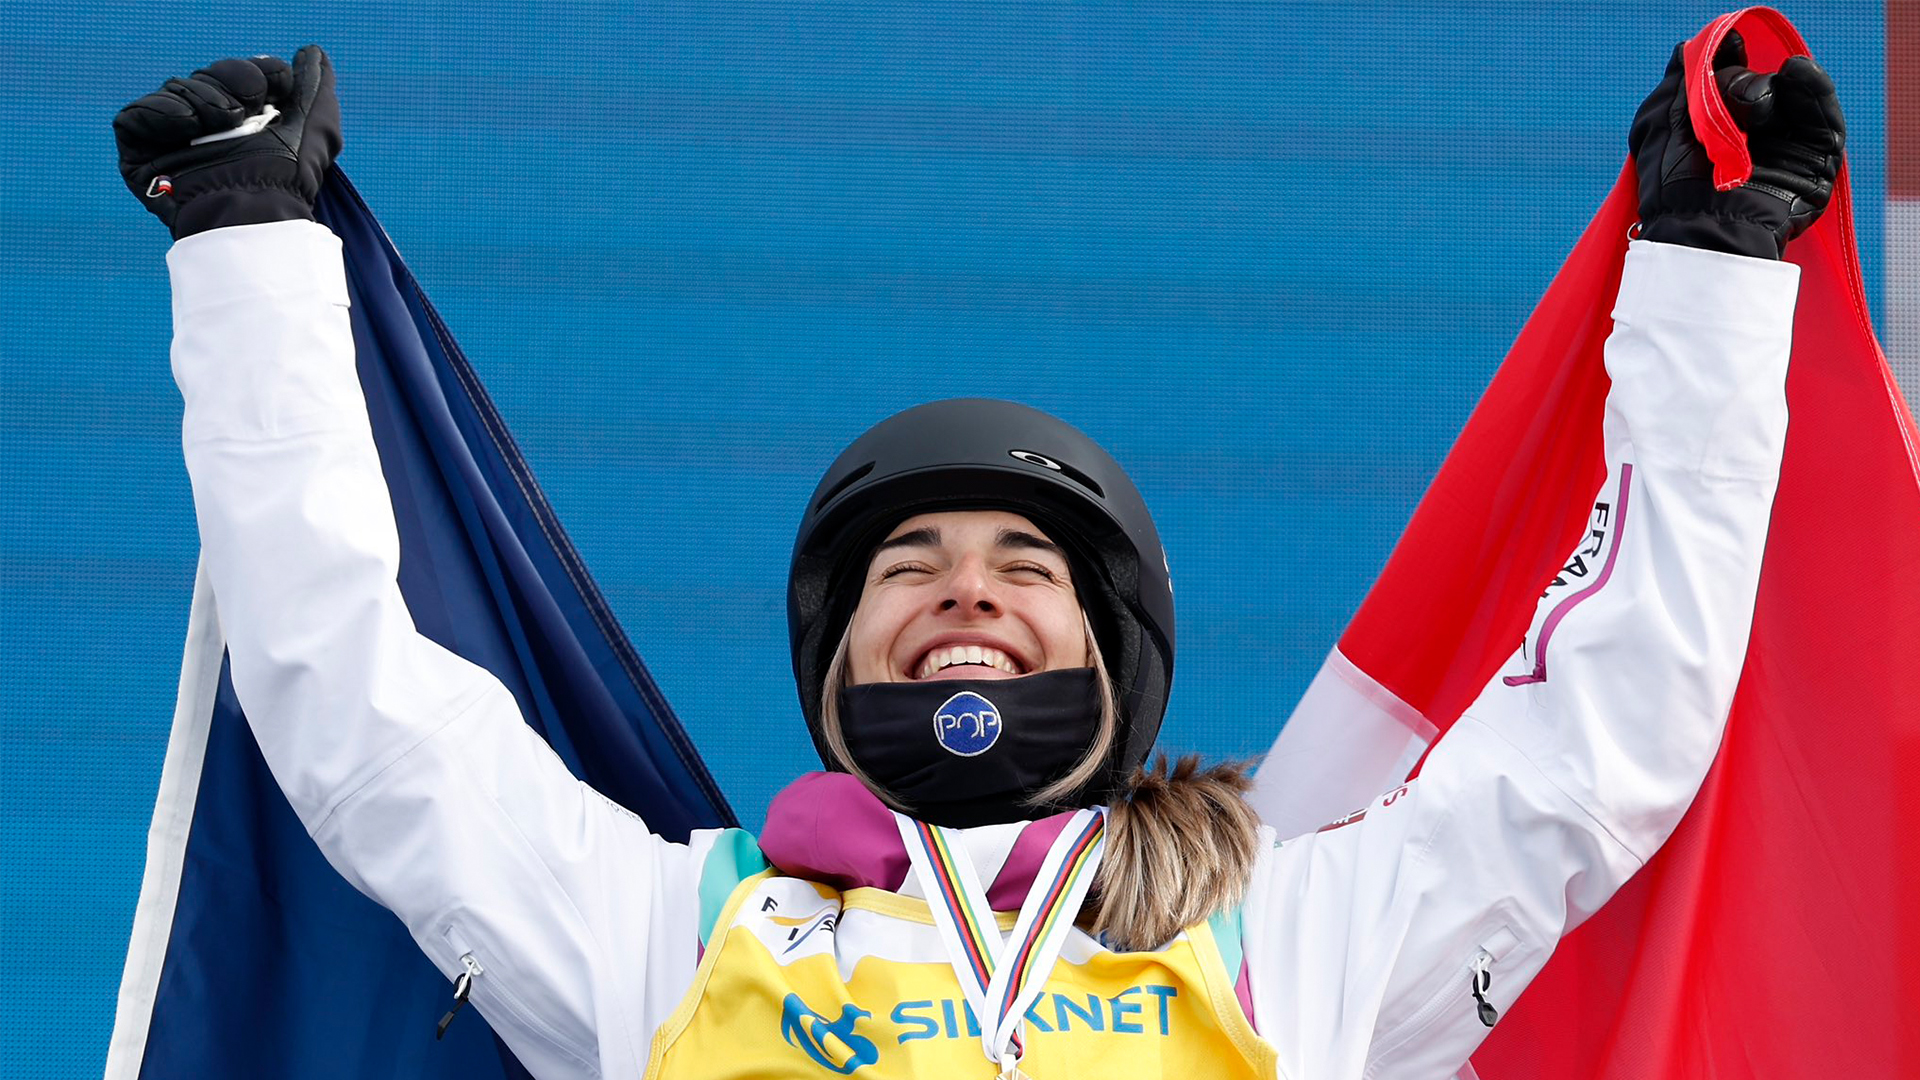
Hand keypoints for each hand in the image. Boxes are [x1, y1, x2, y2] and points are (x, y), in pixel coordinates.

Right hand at [114, 46, 340, 238]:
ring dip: (204, 101)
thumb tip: (311, 55)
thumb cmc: (291, 175)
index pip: (240, 73)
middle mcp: (206, 127)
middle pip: (206, 76)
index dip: (258, 73)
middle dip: (232, 85)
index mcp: (244, 119)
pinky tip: (188, 125)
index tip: (278, 88)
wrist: (258, 207)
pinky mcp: (139, 155)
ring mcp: (171, 141)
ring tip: (222, 125)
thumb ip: (314, 85)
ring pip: (176, 90)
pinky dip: (162, 112)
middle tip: (245, 113)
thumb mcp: (317, 126)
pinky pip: (136, 115)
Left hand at [1629, 33, 1844, 259]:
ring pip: (1793, 98)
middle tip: (1728, 101)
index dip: (1732, 64)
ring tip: (1751, 103)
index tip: (1729, 46)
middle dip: (1742, 85)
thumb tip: (1687, 47)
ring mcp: (1787, 151)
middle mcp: (1755, 143)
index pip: (1734, 87)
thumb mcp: (1663, 126)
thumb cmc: (1672, 184)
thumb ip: (1680, 84)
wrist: (1700, 224)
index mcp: (1718, 135)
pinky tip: (1798, 70)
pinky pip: (1825, 117)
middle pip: (1762, 89)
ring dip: (1772, 88)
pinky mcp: (1816, 162)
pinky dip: (1814, 89)